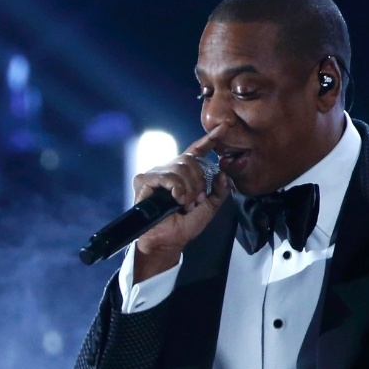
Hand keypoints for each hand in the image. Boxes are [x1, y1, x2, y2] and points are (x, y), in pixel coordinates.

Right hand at [130, 127, 232, 281]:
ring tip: (183, 203)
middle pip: (189, 161)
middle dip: (197, 183)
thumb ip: (220, 191)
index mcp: (183, 174)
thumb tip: (224, 173)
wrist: (167, 240)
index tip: (224, 128)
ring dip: (187, 189)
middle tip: (193, 201)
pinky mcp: (144, 181)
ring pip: (180, 168)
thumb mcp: (209, 208)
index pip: (196, 152)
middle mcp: (168, 170)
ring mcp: (155, 174)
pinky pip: (167, 176)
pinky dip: (175, 188)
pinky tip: (175, 199)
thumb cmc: (184, 226)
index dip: (210, 139)